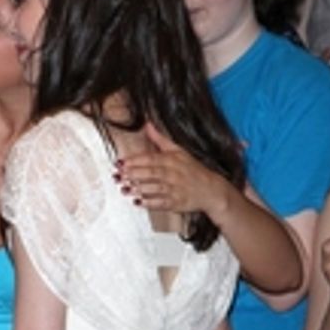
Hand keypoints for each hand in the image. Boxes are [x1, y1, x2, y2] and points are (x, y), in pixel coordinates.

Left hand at [114, 124, 228, 223]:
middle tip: (118, 176)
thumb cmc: (193, 170)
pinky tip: (138, 202)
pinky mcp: (176, 203)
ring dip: (139, 189)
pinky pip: (161, 203)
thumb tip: (147, 125)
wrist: (211, 189)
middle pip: (151, 173)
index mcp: (172, 160)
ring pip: (155, 188)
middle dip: (133, 174)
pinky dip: (150, 203)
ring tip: (124, 189)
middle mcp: (173, 174)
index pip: (151, 159)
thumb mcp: (178, 151)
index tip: (121, 163)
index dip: (135, 161)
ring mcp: (175, 189)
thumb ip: (160, 139)